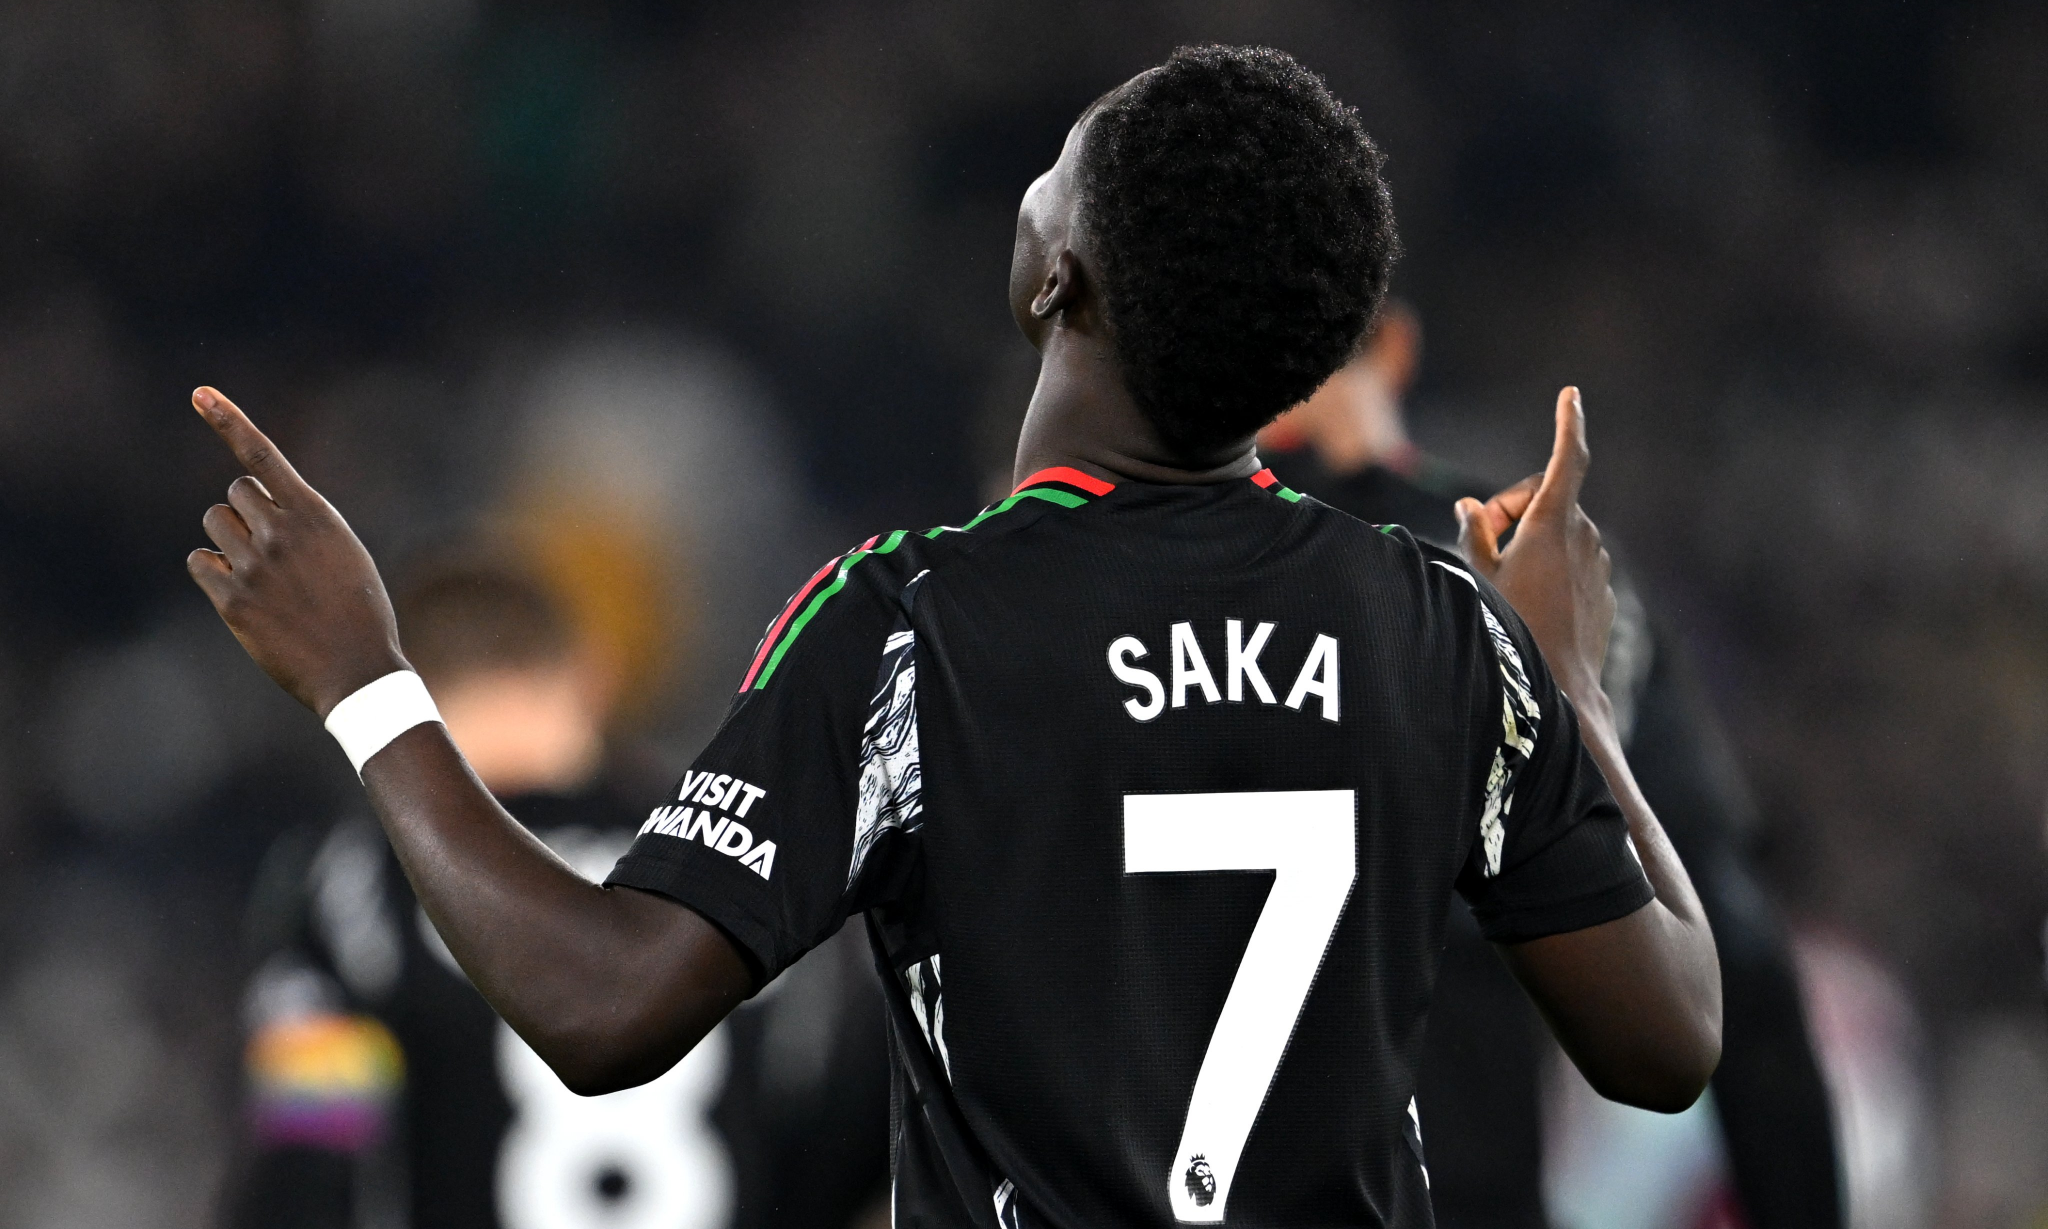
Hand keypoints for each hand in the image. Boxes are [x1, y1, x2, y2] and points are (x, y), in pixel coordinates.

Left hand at [186, 387, 407, 716]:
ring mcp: (254, 566)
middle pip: (234, 493)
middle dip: (246, 512)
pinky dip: (212, 569)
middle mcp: (281, 533)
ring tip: (259, 571)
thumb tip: (249, 506)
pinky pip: (200, 561)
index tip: (198, 393)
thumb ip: (301, 524)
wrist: (358, 671)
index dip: (229, 420)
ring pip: (214, 524)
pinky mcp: (233, 600)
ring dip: (229, 538)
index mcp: (317, 516)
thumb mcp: (344, 554)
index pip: (263, 456)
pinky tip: (240, 591)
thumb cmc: (360, 612)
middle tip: (272, 547)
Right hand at [1455, 386, 1614, 707]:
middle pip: (1547, 500)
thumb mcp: (1481, 575)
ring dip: (1534, 542)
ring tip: (1507, 582)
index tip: (1571, 395)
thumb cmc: (1512, 625)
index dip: (1568, 423)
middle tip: (1485, 542)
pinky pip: (1575, 563)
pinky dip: (1552, 568)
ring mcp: (1598, 562)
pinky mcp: (1604, 588)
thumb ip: (1477, 532)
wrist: (1561, 684)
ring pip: (1561, 532)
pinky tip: (1534, 604)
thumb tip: (1472, 508)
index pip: (1567, 458)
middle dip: (1515, 510)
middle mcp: (1583, 535)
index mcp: (1552, 522)